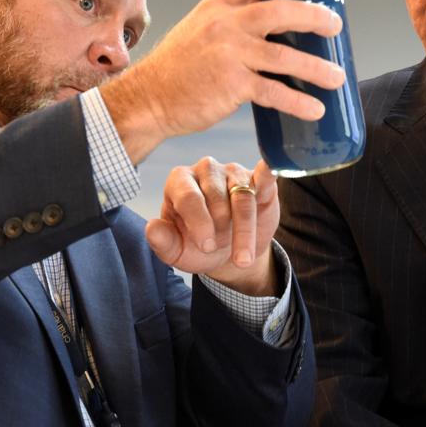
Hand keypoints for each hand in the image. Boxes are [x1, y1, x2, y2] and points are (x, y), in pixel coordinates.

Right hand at [100, 0, 345, 163]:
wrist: (149, 98)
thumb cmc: (177, 68)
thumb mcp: (199, 29)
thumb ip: (230, 22)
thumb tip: (272, 24)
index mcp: (218, 6)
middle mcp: (224, 24)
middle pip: (280, 11)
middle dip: (314, 16)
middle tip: (335, 26)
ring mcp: (228, 53)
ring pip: (284, 55)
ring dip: (317, 67)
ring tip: (338, 77)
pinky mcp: (231, 84)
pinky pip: (274, 91)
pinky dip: (298, 101)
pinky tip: (315, 108)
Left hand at [145, 157, 280, 295]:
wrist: (229, 253)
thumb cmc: (198, 246)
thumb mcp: (177, 251)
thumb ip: (162, 241)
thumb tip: (152, 227)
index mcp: (180, 181)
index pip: (189, 197)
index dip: (199, 223)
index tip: (206, 247)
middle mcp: (206, 170)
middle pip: (217, 198)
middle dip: (221, 230)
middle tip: (220, 249)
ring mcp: (233, 172)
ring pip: (243, 196)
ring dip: (244, 230)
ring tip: (243, 258)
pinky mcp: (258, 179)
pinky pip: (264, 174)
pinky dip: (269, 171)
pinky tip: (273, 169)